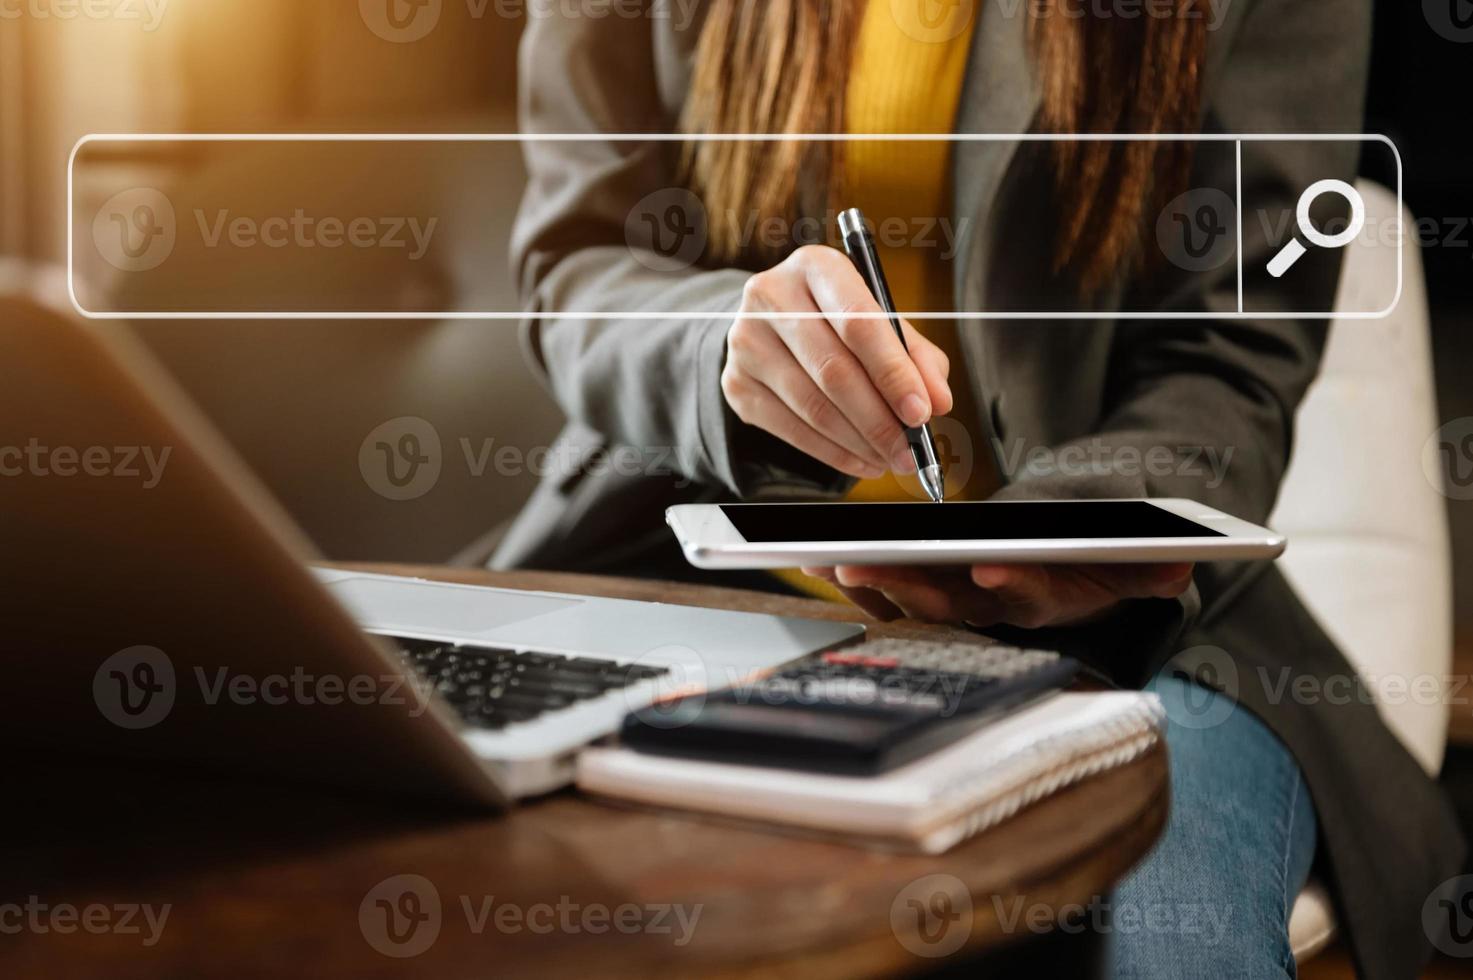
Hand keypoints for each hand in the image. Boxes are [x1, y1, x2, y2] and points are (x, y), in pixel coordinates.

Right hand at [721, 245, 952, 478]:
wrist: (773, 322)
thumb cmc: (838, 319)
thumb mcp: (882, 320)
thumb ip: (916, 356)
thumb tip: (937, 401)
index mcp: (815, 266)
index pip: (858, 322)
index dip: (893, 372)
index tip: (921, 412)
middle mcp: (772, 296)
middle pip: (833, 370)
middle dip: (879, 419)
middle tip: (910, 450)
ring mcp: (746, 341)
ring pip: (812, 406)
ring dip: (859, 442)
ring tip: (891, 458)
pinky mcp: (736, 383)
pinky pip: (790, 429)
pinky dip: (833, 452)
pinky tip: (861, 459)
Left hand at [799, 563, 1194, 628]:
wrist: (1071, 564)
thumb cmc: (1093, 557)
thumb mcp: (1131, 562)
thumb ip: (1148, 568)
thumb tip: (1177, 570)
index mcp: (1047, 599)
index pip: (1030, 597)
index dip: (1012, 585)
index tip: (988, 570)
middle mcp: (997, 612)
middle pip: (952, 603)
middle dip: (908, 586)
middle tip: (866, 564)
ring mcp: (959, 606)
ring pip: (913, 602)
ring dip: (872, 583)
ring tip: (834, 559)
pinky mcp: (929, 594)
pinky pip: (887, 596)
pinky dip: (857, 581)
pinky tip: (821, 562)